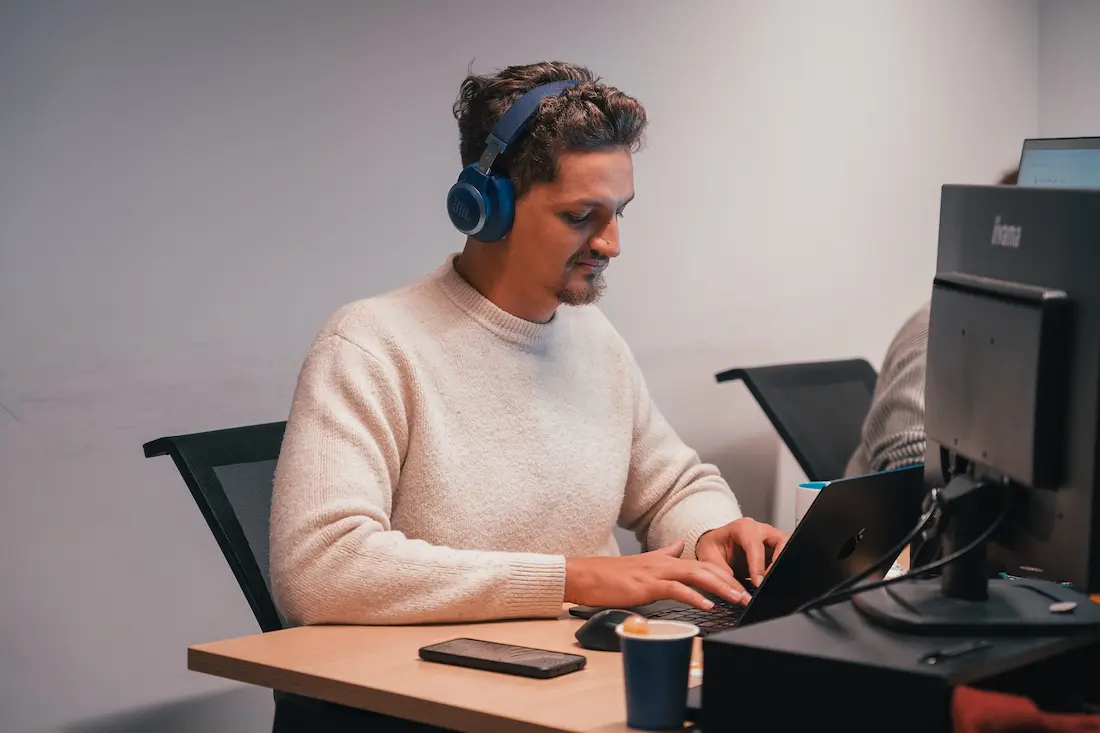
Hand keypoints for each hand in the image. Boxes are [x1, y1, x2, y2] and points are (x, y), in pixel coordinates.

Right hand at [564, 540, 750, 611]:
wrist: (583, 575)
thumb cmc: (608, 574)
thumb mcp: (641, 561)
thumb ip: (663, 554)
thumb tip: (679, 546)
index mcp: (664, 559)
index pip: (701, 563)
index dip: (723, 572)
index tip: (740, 584)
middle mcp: (663, 562)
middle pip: (705, 567)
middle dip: (729, 580)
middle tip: (748, 594)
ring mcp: (655, 572)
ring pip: (696, 576)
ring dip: (720, 587)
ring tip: (737, 598)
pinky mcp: (646, 585)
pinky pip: (676, 590)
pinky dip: (694, 596)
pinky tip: (707, 605)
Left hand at [696, 517, 789, 587]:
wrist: (716, 544)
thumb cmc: (713, 546)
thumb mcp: (708, 556)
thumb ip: (719, 569)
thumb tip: (733, 583)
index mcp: (742, 527)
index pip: (755, 545)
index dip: (758, 565)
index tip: (758, 582)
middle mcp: (760, 529)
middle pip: (780, 540)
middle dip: (777, 562)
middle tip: (769, 581)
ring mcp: (770, 536)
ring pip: (788, 545)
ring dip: (783, 563)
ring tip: (773, 580)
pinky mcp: (776, 547)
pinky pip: (787, 554)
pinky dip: (783, 566)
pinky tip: (774, 578)